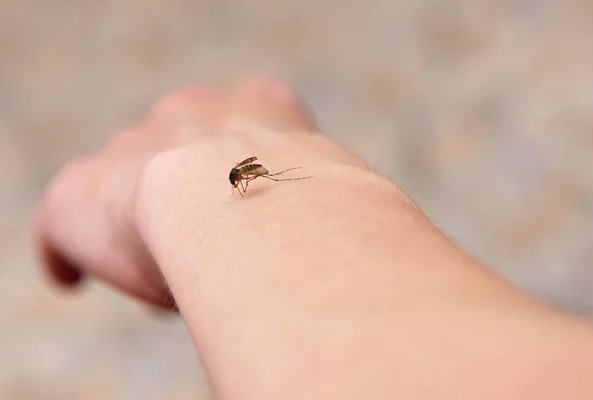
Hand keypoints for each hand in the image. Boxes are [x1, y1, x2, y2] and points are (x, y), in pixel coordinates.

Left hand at [33, 76, 364, 309]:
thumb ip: (322, 202)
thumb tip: (334, 239)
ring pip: (128, 180)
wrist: (230, 199)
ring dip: (139, 221)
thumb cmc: (302, 210)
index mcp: (261, 106)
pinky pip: (64, 217)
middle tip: (201, 243)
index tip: (249, 198)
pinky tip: (73, 276)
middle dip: (189, 190)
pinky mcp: (79, 193)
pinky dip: (67, 249)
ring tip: (158, 269)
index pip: (252, 118)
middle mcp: (193, 112)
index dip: (251, 162)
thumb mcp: (334, 195)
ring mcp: (135, 145)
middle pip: (182, 146)